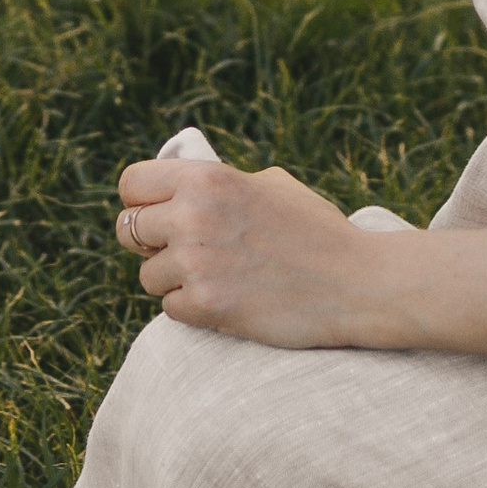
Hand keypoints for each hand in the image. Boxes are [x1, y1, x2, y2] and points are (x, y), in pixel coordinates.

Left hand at [112, 150, 407, 345]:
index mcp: (206, 178)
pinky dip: (193, 309)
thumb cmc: (318, 231)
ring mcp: (196, 262)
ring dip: (175, 281)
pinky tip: (229, 301)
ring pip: (148, 276)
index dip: (141, 203)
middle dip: (153, 244)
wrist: (357, 282)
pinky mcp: (206, 305)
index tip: (158, 217)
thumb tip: (179, 187)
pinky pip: (170, 308)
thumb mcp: (271, 184)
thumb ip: (220, 183)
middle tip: (187, 253)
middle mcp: (192, 215)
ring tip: (219, 279)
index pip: (130, 184)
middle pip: (129, 231)